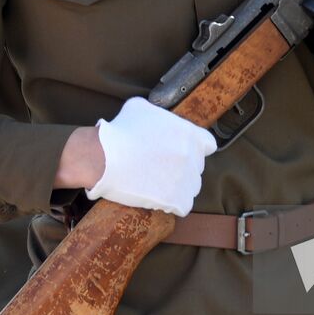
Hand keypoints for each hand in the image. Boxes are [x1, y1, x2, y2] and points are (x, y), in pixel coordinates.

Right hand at [86, 97, 216, 216]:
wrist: (105, 158)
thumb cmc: (120, 132)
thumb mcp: (139, 108)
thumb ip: (157, 114)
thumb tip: (155, 117)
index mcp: (189, 134)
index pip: (208, 144)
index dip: (194, 148)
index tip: (181, 152)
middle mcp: (193, 156)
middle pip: (196, 167)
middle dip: (182, 167)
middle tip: (161, 168)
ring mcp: (187, 179)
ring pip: (191, 187)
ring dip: (178, 187)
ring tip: (157, 185)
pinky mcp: (178, 200)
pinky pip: (183, 206)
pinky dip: (173, 205)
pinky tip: (159, 199)